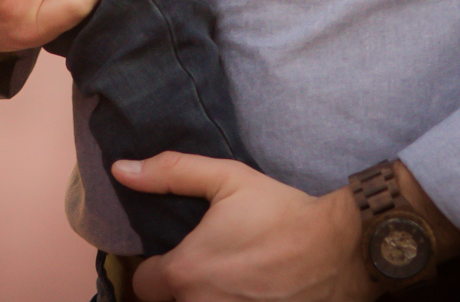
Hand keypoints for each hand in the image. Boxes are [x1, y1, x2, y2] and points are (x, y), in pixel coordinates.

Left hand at [112, 155, 370, 301]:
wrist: (338, 250)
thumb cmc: (280, 213)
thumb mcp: (226, 179)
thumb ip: (171, 173)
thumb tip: (121, 170)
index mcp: (184, 273)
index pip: (142, 284)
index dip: (155, 267)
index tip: (175, 255)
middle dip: (180, 287)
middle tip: (206, 265)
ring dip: (204, 297)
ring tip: (229, 279)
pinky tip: (249, 290)